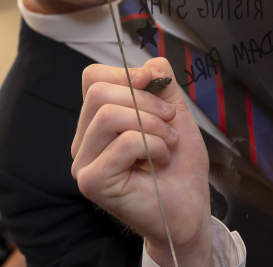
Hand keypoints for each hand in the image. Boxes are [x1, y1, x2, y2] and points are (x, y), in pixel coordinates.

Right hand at [72, 58, 212, 265]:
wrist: (189, 206)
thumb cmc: (178, 164)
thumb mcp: (173, 110)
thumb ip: (160, 81)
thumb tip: (147, 66)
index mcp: (96, 121)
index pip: (92, 78)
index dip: (125, 73)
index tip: (154, 83)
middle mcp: (82, 141)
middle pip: (98, 92)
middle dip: (145, 101)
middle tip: (169, 123)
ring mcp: (83, 163)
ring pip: (108, 115)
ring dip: (151, 125)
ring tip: (167, 143)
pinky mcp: (93, 182)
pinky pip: (122, 143)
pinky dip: (152, 145)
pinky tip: (161, 160)